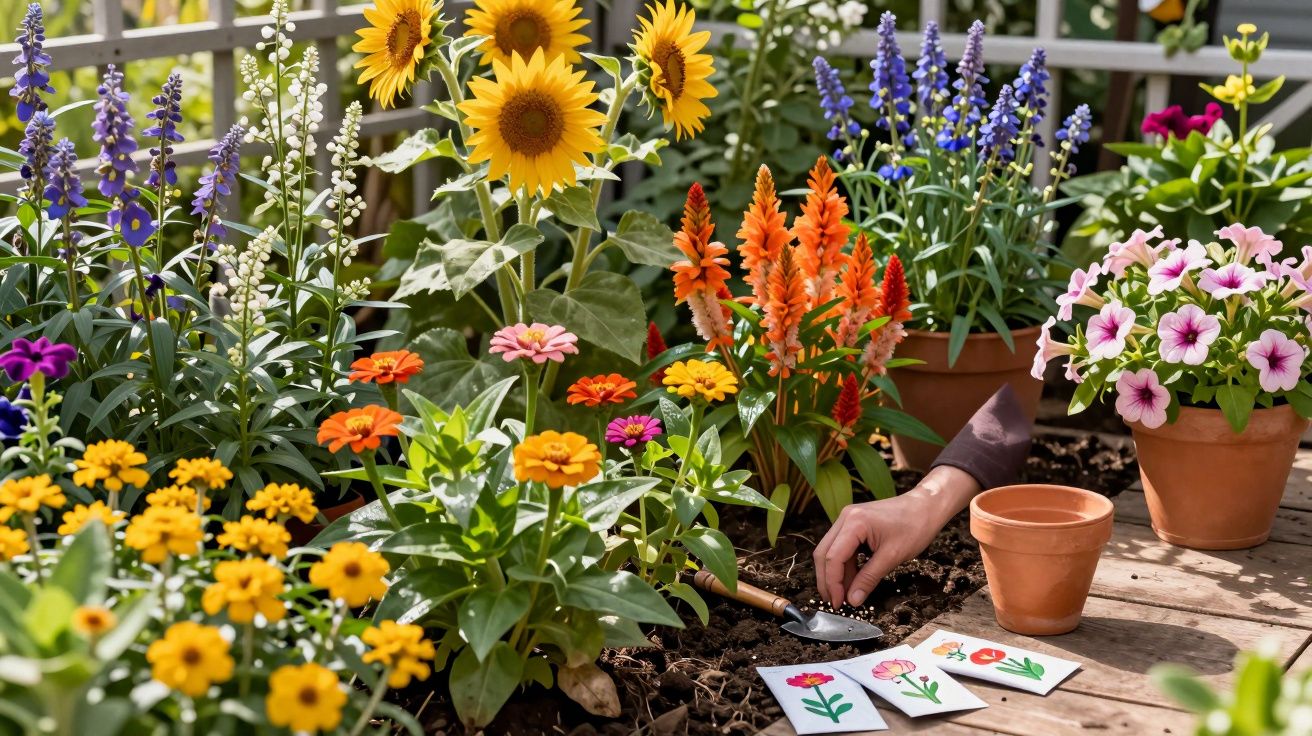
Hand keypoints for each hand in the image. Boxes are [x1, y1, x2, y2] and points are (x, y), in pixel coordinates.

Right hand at [812, 466, 978, 606]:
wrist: (927, 507)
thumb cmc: (915, 526)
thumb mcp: (892, 556)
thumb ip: (869, 578)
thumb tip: (853, 599)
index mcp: (854, 522)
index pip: (833, 557)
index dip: (832, 583)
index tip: (838, 603)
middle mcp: (846, 517)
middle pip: (824, 553)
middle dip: (827, 580)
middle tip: (835, 602)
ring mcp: (848, 519)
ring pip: (831, 551)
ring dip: (835, 574)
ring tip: (844, 595)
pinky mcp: (854, 524)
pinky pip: (842, 547)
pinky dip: (845, 566)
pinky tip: (851, 581)